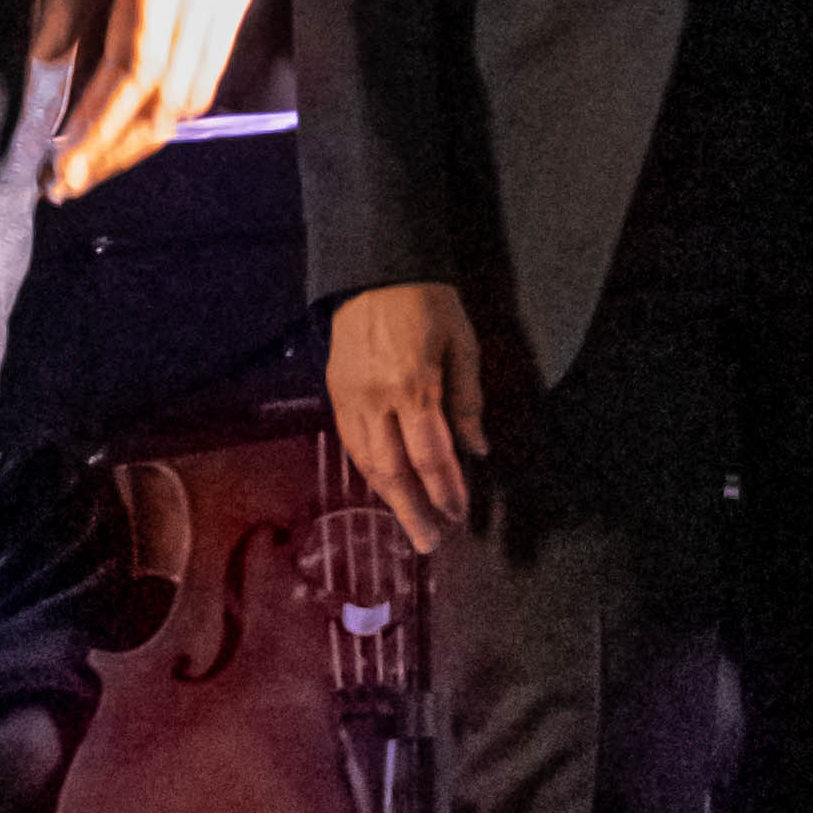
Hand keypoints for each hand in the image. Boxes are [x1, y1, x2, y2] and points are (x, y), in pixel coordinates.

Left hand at [32, 0, 260, 206]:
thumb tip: (49, 62)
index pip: (135, 65)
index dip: (99, 125)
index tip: (59, 167)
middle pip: (168, 96)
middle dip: (116, 150)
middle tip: (64, 184)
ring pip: (193, 96)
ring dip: (140, 141)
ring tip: (90, 165)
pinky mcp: (239, 1)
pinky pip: (207, 75)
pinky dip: (166, 112)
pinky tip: (126, 127)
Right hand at [327, 283, 486, 557]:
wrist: (373, 270)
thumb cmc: (428, 302)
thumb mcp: (462, 343)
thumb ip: (468, 399)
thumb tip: (477, 449)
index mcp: (414, 386)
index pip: (432, 456)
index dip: (446, 491)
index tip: (459, 514)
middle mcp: (378, 399)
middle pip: (394, 471)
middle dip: (414, 511)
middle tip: (429, 543)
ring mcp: (351, 398)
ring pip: (368, 462)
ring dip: (390, 498)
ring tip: (409, 522)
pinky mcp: (335, 392)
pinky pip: (351, 443)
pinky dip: (369, 470)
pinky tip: (384, 485)